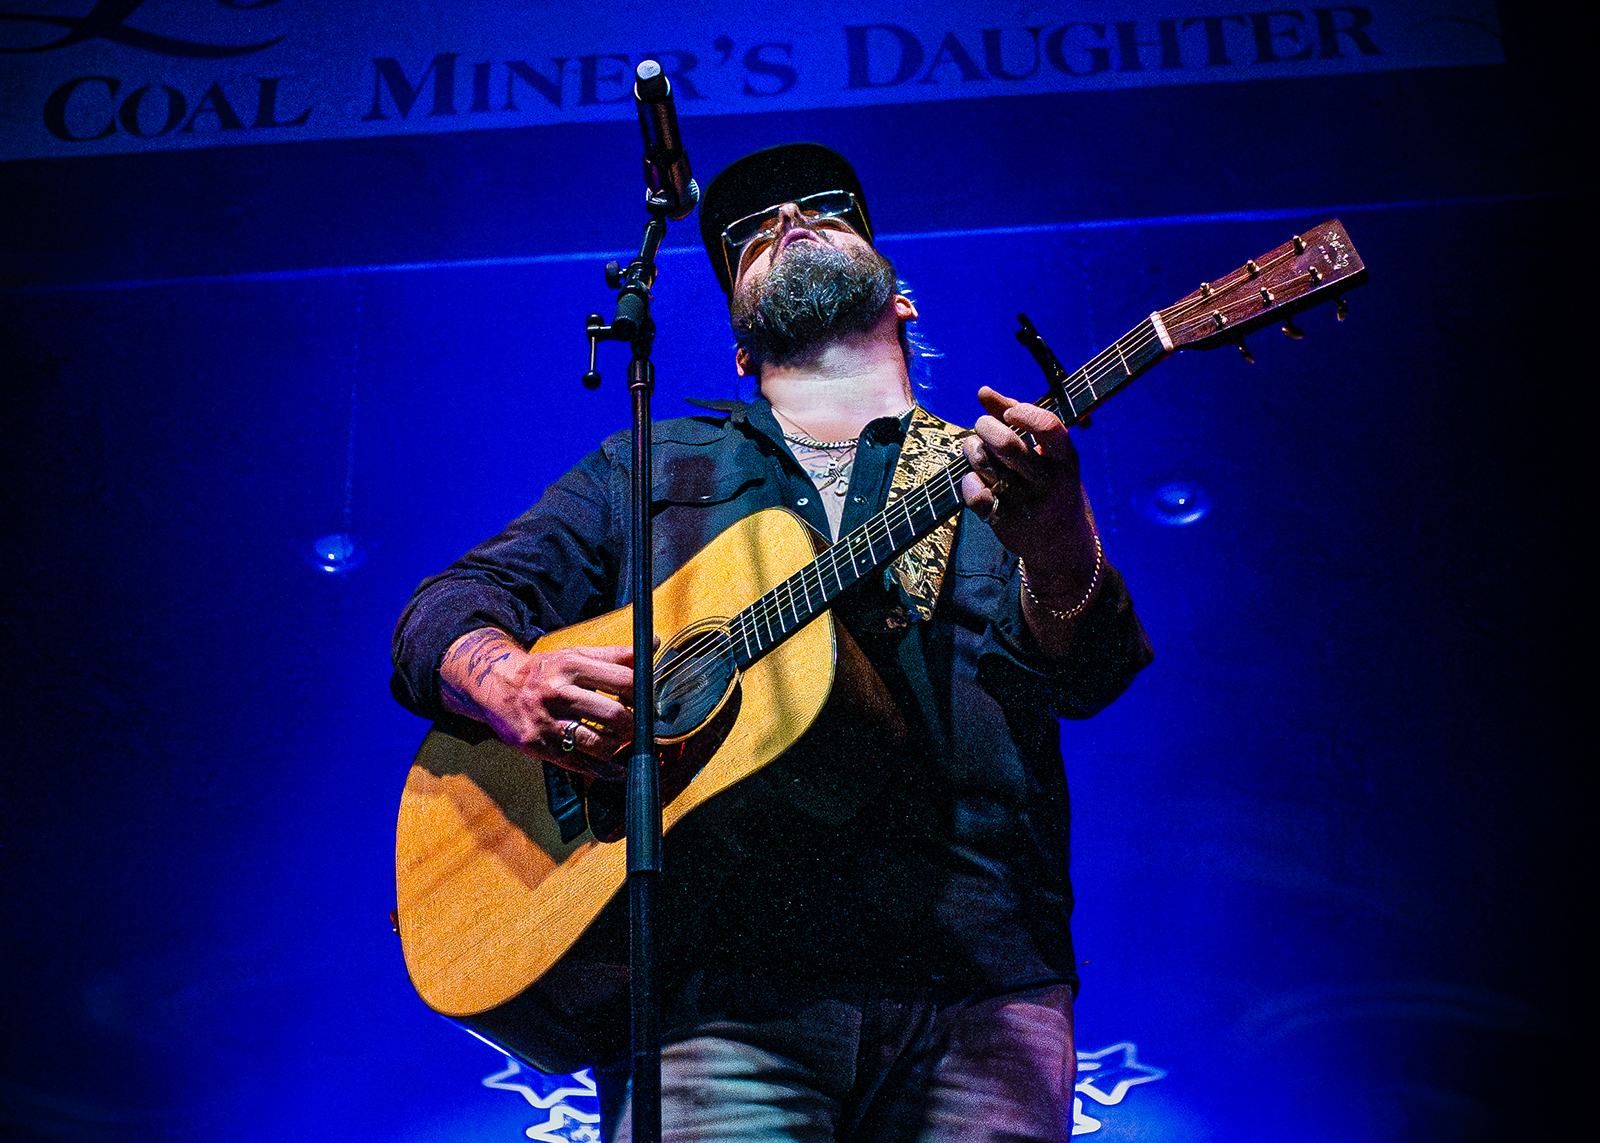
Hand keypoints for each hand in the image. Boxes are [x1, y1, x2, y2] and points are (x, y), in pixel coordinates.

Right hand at [440, 628, 639, 780]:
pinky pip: (581, 764)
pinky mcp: (542, 746)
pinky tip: (617, 769)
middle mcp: (559, 693)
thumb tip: (652, 645)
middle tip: (634, 725)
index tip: (642, 699)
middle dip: (633, 724)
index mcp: (571, 665)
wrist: (497, 688)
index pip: (623, 679)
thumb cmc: (544, 672)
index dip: (641, 692)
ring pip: (600, 744)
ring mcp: (548, 722)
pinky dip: (605, 770)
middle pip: (614, 715)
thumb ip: (615, 654)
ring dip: (618, 745)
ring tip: (618, 739)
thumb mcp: (575, 654)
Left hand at [959, 387, 1101, 652]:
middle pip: (1006, 444)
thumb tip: (983, 391)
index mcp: (1066, 460)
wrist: (1061, 546)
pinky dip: (966, 479)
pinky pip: (973, 492)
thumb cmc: (1051, 485)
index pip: (1048, 426)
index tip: (1009, 413)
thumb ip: (1018, 419)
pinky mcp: (1004, 521)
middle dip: (985, 427)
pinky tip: (972, 476)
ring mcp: (1025, 503)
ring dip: (971, 448)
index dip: (1022, 412)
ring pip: (985, 465)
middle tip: (981, 426)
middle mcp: (1049, 482)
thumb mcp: (1048, 455)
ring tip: (972, 446)